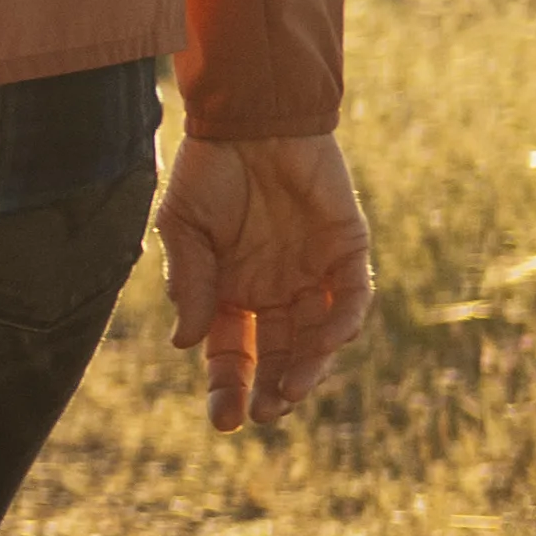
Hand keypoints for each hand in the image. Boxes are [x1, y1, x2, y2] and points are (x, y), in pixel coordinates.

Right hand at [155, 130, 374, 438]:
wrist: (252, 115)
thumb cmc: (209, 169)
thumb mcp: (183, 229)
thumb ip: (188, 284)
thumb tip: (187, 344)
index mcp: (231, 292)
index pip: (232, 354)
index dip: (229, 388)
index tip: (226, 421)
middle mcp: (275, 290)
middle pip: (280, 355)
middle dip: (274, 390)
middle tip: (266, 413)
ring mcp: (314, 272)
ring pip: (319, 336)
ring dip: (309, 366)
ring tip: (293, 389)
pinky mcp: (348, 247)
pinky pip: (352, 295)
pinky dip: (344, 320)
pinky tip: (327, 340)